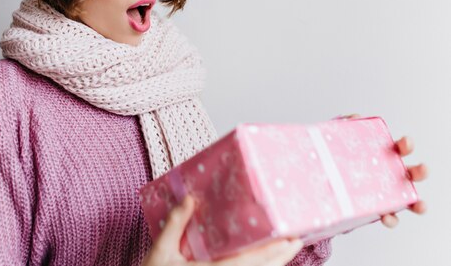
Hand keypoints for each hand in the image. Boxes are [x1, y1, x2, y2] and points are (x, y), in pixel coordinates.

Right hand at [141, 194, 302, 265]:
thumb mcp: (159, 252)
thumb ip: (176, 225)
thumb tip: (190, 198)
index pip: (248, 264)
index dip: (271, 253)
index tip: (289, 240)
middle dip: (280, 259)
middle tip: (297, 241)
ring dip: (272, 265)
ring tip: (286, 249)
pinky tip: (263, 261)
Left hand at [334, 113, 428, 227]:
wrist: (322, 179)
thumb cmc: (337, 156)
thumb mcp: (336, 138)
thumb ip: (345, 125)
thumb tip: (355, 117)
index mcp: (383, 154)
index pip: (399, 148)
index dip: (406, 145)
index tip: (406, 143)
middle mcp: (389, 173)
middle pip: (410, 172)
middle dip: (419, 171)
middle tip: (421, 169)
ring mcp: (385, 192)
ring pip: (407, 198)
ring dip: (416, 201)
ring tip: (420, 205)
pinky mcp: (375, 208)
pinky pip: (389, 215)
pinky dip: (392, 218)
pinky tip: (388, 218)